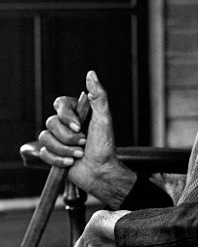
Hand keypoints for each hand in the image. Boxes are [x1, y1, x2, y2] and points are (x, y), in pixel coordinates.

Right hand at [38, 71, 136, 207]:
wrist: (101, 172)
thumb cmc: (105, 146)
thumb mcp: (104, 118)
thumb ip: (98, 95)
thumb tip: (91, 74)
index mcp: (77, 113)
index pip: (59, 103)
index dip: (66, 116)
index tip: (79, 126)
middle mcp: (65, 124)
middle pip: (51, 123)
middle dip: (69, 137)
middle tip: (84, 143)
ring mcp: (58, 139)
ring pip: (45, 138)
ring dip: (64, 150)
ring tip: (79, 155)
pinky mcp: (53, 154)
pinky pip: (44, 153)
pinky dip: (58, 160)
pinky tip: (71, 163)